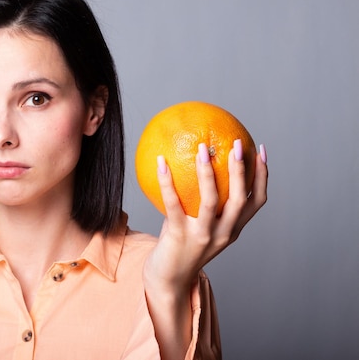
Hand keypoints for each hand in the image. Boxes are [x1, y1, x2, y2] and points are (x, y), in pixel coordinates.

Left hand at [142, 140, 267, 359]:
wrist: (167, 280)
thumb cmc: (181, 246)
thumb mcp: (198, 223)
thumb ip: (200, 201)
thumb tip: (195, 163)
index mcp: (233, 228)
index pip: (256, 200)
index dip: (262, 175)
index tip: (259, 150)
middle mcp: (223, 233)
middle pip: (239, 198)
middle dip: (241, 169)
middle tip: (235, 144)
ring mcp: (203, 236)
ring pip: (212, 200)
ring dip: (208, 172)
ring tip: (202, 148)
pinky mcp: (180, 236)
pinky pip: (174, 204)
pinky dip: (167, 181)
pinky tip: (161, 162)